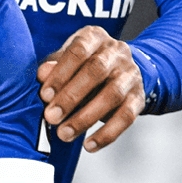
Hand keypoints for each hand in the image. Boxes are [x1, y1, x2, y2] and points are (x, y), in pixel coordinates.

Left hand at [37, 26, 143, 151]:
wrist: (119, 71)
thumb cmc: (81, 65)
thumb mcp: (66, 60)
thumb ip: (54, 66)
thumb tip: (42, 74)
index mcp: (95, 36)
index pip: (79, 50)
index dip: (61, 73)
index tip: (44, 95)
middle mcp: (117, 51)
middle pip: (97, 71)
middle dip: (71, 96)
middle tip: (51, 117)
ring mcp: (131, 74)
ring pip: (112, 95)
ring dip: (86, 117)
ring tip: (64, 134)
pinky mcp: (139, 97)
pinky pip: (127, 117)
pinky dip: (107, 133)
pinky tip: (89, 145)